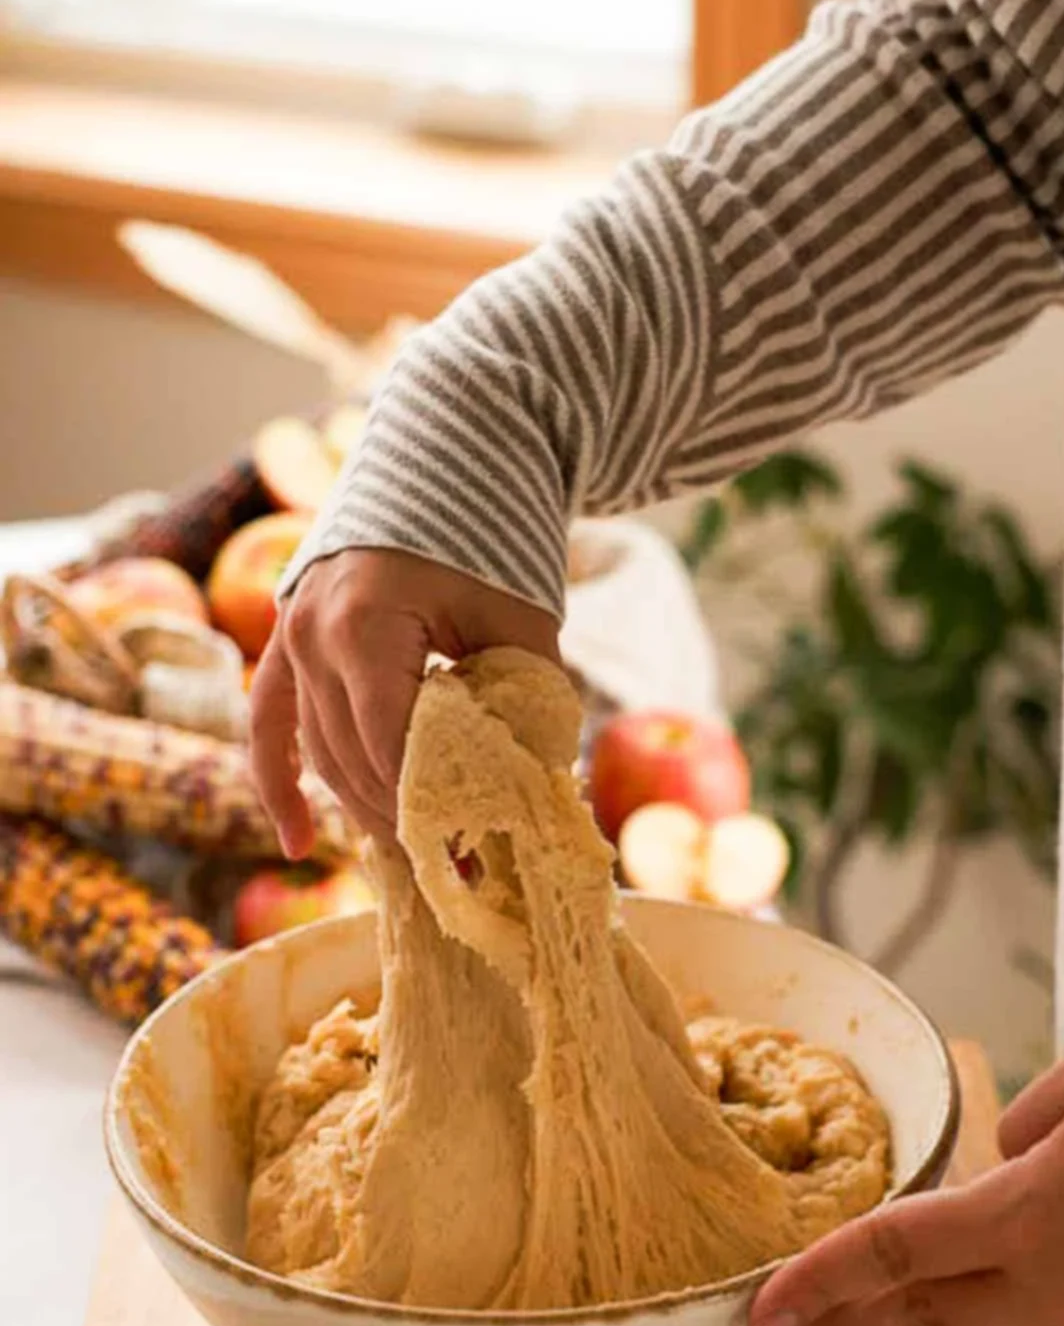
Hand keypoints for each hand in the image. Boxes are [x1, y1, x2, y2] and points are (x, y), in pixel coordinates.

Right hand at [250, 547, 559, 855]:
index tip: (467, 857)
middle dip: (400, 819)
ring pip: (317, 749)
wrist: (450, 456)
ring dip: (360, 807)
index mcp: (365, 626)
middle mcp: (312, 633)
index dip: (426, 810)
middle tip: (451, 869)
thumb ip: (523, 703)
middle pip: (350, 757)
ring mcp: (291, 633)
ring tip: (410, 858)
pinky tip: (298, 843)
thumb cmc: (493, 537)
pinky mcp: (289, 637)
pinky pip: (270, 724)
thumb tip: (532, 791)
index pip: (390, 747)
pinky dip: (281, 782)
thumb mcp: (521, 622)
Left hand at [749, 1033, 1063, 1325]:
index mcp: (1027, 1219)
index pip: (892, 1256)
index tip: (759, 1315)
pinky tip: (986, 1305)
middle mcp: (1052, 1290)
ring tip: (872, 1316)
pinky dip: (999, 1323)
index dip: (817, 1284)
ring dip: (922, 1323)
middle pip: (918, 1318)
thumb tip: (1000, 1163)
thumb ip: (1024, 1126)